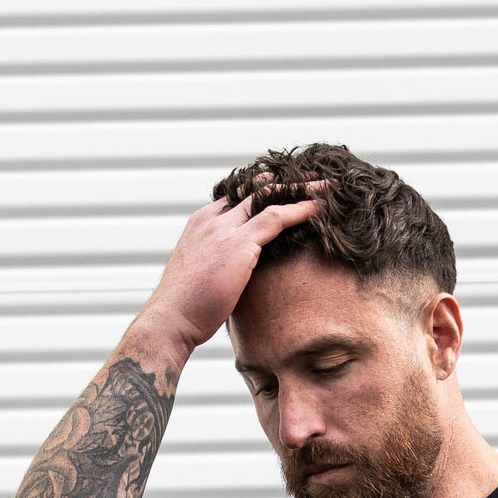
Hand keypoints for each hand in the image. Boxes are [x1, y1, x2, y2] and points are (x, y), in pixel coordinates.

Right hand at [134, 193, 320, 358]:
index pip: (236, 197)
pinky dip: (301, 210)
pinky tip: (320, 207)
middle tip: (310, 178)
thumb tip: (232, 278)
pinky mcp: (240, 244)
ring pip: (269, 196)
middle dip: (283, 182)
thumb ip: (218, 264)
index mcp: (201, 223)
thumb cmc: (185, 309)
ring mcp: (225, 228)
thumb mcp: (201, 276)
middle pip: (254, 189)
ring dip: (299, 189)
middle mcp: (213, 218)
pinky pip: (277, 218)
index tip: (284, 189)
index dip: (262, 191)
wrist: (171, 319)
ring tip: (325, 186)